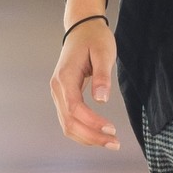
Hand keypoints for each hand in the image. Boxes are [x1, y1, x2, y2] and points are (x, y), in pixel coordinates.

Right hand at [51, 21, 120, 149]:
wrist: (81, 29)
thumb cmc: (94, 38)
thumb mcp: (103, 52)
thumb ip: (102, 76)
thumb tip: (101, 100)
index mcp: (65, 77)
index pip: (74, 108)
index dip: (92, 122)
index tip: (112, 129)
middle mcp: (57, 88)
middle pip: (69, 122)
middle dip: (91, 137)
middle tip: (115, 143)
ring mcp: (58, 94)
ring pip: (67, 125)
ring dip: (87, 138)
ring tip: (110, 142)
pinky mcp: (63, 97)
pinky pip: (69, 120)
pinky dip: (83, 131)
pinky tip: (99, 135)